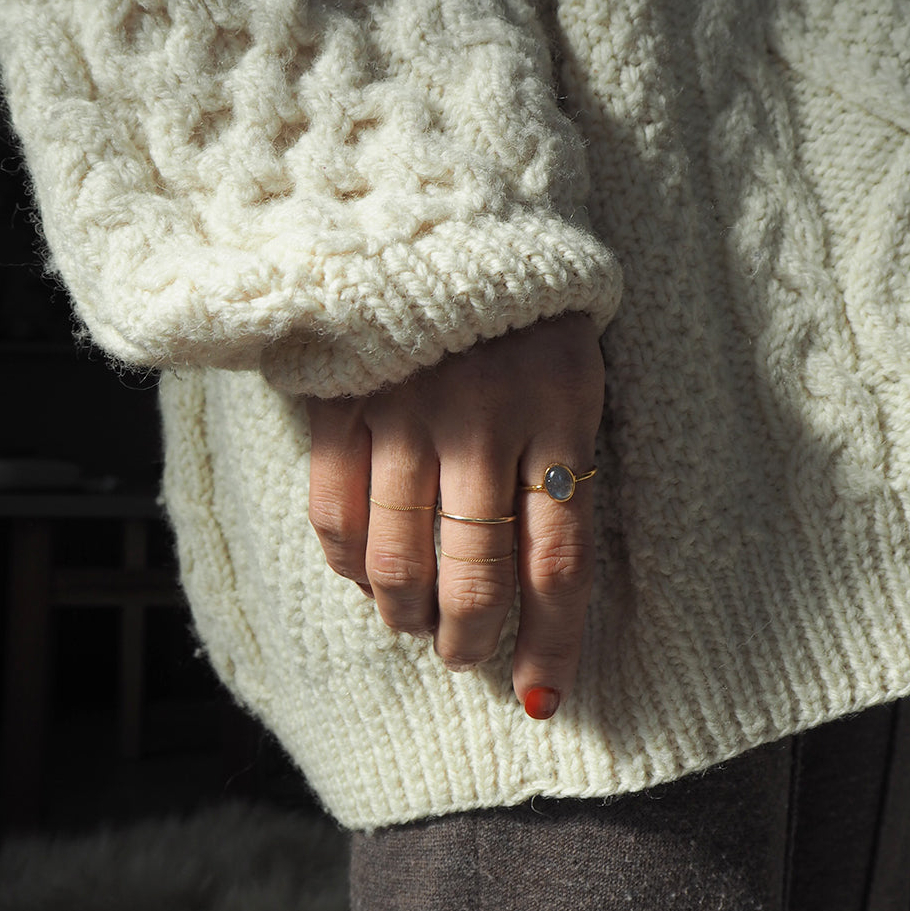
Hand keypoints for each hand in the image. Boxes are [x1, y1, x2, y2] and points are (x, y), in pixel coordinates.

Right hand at [305, 313, 603, 717]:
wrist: (445, 214)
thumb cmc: (527, 310)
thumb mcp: (575, 373)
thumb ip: (566, 464)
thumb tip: (540, 580)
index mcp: (559, 411)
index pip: (561, 561)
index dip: (552, 643)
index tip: (543, 696)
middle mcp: (482, 419)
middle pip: (475, 575)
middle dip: (472, 640)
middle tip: (469, 655)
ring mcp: (405, 411)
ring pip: (398, 559)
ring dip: (408, 614)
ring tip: (418, 624)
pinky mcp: (342, 400)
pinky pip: (334, 513)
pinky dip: (349, 564)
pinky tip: (364, 575)